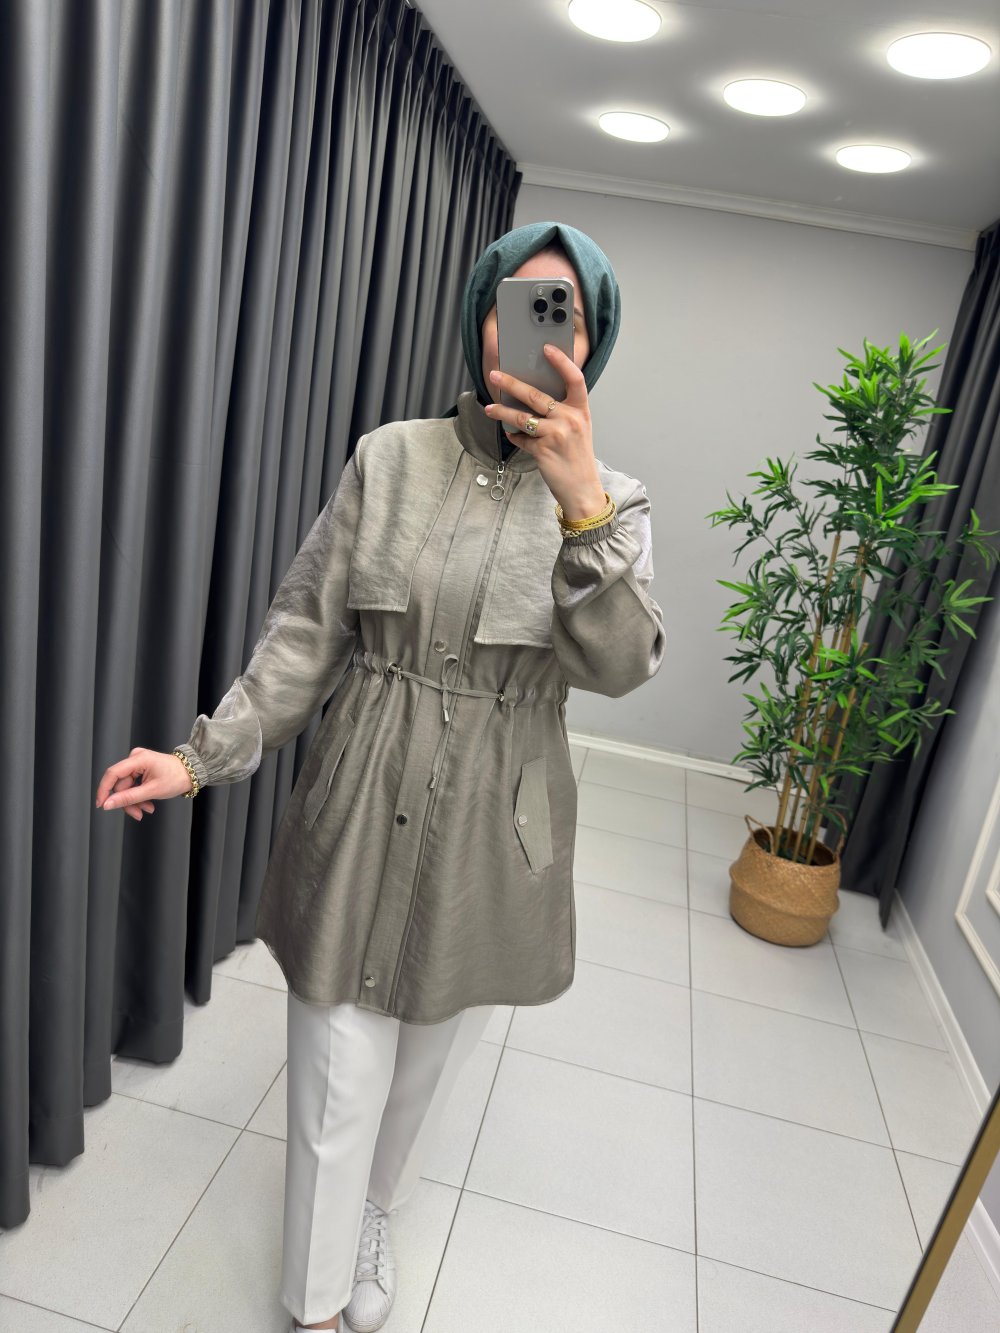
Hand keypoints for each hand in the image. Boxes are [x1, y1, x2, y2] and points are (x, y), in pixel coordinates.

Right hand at [95, 748, 194, 819]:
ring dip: (135, 801)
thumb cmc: (176, 778)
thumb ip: (128, 798)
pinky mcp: (140, 769)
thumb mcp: (152, 791)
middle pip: (120, 784)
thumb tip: (108, 804)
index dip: (104, 790)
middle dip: (128, 801)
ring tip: (147, 809)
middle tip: (138, 814)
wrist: (191, 773)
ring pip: (126, 788)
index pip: (112, 774)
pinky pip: (132, 785)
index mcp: (138, 759)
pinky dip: (139, 796)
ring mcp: (137, 763)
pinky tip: (148, 804)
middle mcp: (135, 758)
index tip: (101, 805)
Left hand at [483, 346, 605, 518]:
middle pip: (535, 395)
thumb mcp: (578, 429)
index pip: (574, 378)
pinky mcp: (542, 450)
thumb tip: (531, 398)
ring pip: (521, 417)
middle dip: (511, 384)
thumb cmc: (577, 458)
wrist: (582, 489)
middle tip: (495, 376)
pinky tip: (512, 436)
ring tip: (490, 408)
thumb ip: (562, 412)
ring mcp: (556, 434)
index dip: (561, 361)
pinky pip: (520, 438)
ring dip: (502, 412)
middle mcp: (570, 419)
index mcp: (581, 410)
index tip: (547, 349)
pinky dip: (514, 437)